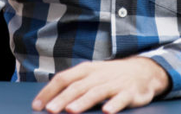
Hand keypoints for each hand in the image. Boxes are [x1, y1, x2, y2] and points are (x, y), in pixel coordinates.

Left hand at [32, 57, 169, 113]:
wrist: (143, 70)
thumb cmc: (111, 76)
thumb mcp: (91, 75)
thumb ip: (73, 84)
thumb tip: (49, 99)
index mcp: (86, 70)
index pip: (63, 78)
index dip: (49, 91)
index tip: (36, 105)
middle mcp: (99, 75)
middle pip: (78, 86)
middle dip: (63, 98)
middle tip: (50, 110)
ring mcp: (115, 83)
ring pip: (97, 92)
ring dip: (83, 101)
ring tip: (71, 110)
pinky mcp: (130, 92)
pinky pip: (121, 99)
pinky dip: (114, 104)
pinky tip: (106, 112)